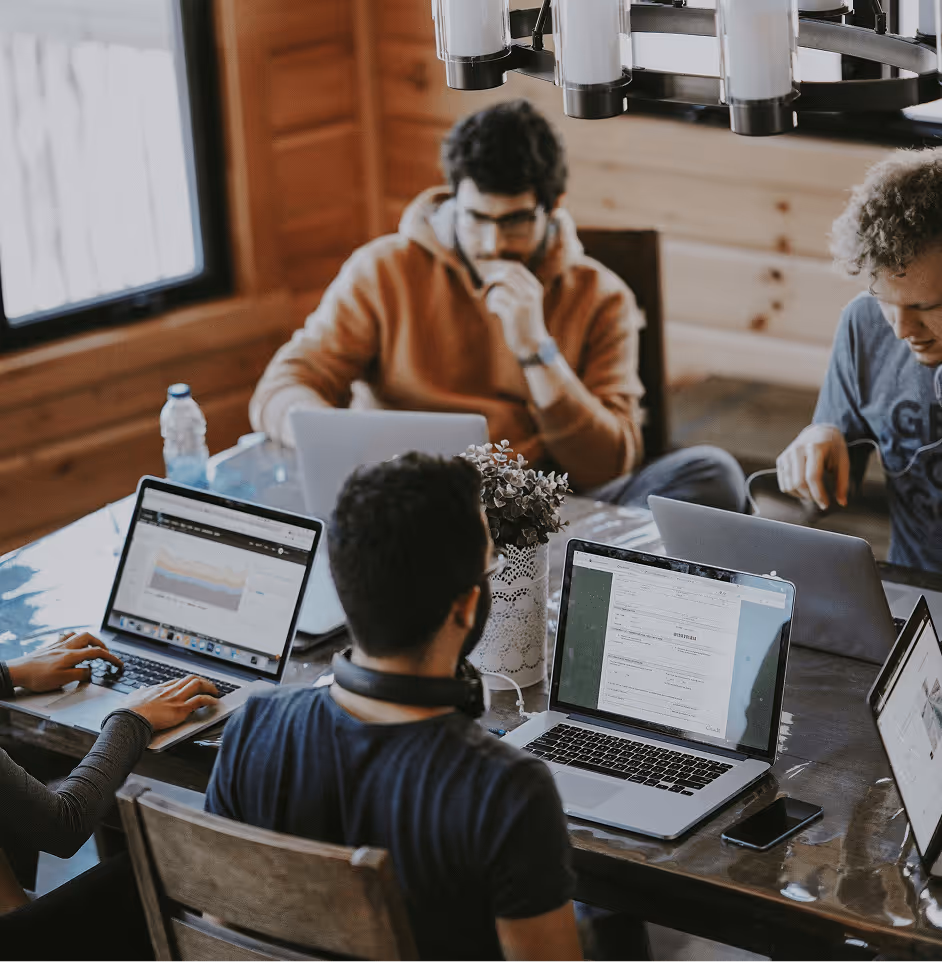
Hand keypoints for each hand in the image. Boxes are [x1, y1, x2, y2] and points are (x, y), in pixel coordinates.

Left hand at [6, 632, 122, 692]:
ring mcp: (57, 645)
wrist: (16, 672)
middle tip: (106, 653)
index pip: (97, 652)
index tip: (119, 663)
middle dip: (101, 643)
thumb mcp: (62, 680)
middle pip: (89, 638)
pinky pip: (66, 637)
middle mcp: (66, 647)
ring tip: (92, 647)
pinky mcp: (49, 647)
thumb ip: (80, 674)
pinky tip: (72, 645)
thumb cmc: (37, 677)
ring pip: (78, 635)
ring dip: (89, 639)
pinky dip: (75, 639)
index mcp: (71, 655)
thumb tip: (91, 671)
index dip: (111, 657)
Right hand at [124, 676, 219, 731]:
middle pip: (190, 679)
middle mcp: (170, 691)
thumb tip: (139, 690)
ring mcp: (176, 699)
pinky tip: (214, 701)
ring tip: (215, 691)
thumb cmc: (128, 711)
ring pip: (198, 684)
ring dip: (209, 687)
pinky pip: (200, 700)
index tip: (192, 686)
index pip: (177, 681)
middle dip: (202, 681)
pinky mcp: (181, 709)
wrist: (130, 718)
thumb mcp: (132, 697)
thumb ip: (138, 694)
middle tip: (208, 686)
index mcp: (159, 689)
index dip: (187, 683)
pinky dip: (210, 699)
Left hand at [479, 261, 548, 358]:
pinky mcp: (513, 313)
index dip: (499, 264)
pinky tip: (494, 313)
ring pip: (499, 288)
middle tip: (480, 279)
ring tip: (493, 305)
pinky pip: (495, 301)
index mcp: (535, 288)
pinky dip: (491, 306)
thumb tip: (492, 272)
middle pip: (507, 273)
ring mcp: (523, 302)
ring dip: (490, 296)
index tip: (485, 266)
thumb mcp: (525, 302)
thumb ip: (516, 288)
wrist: (532, 345)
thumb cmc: (524, 323)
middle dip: (490, 274)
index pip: (516, 267)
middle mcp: (530, 292)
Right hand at [777, 424, 849, 509]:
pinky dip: (792, 491)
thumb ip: (842, 482)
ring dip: (801, 495)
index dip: (819, 494)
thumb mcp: (843, 462)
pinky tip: (803, 489)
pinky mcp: (781, 459)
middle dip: (810, 496)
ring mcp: (787, 454)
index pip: (813, 477)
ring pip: (789, 484)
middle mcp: (797, 450)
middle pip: (799, 482)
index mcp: (815, 448)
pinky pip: (783, 483)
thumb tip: (842, 502)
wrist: (819, 432)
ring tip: (812, 494)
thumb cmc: (833, 447)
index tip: (825, 504)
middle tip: (819, 500)